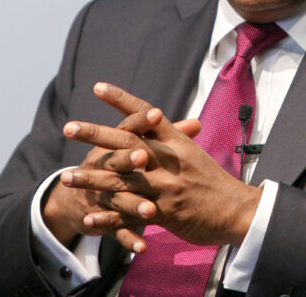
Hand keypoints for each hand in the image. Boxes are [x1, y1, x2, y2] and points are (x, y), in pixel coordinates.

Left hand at [62, 82, 262, 251]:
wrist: (239, 211)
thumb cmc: (215, 182)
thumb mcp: (195, 153)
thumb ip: (174, 136)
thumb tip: (156, 117)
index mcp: (177, 142)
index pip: (146, 115)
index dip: (122, 100)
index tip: (98, 87)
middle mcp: (169, 161)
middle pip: (126, 143)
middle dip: (95, 135)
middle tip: (69, 127)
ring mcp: (165, 187)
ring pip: (121, 180)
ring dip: (91, 179)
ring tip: (66, 178)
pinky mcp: (165, 213)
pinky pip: (129, 215)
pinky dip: (108, 218)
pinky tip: (88, 216)